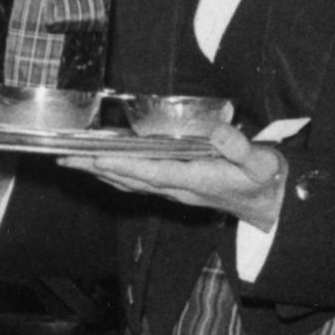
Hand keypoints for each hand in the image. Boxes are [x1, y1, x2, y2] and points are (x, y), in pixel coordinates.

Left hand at [55, 126, 289, 232]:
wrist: (270, 204)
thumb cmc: (264, 179)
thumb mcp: (261, 162)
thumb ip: (240, 147)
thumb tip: (217, 130)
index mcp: (196, 179)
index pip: (152, 172)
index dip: (123, 164)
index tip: (96, 156)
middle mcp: (178, 188)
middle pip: (129, 179)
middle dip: (96, 168)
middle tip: (64, 157)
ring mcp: (174, 191)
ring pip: (128, 182)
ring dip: (98, 172)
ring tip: (71, 160)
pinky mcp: (174, 188)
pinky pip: (136, 183)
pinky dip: (114, 174)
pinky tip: (100, 167)